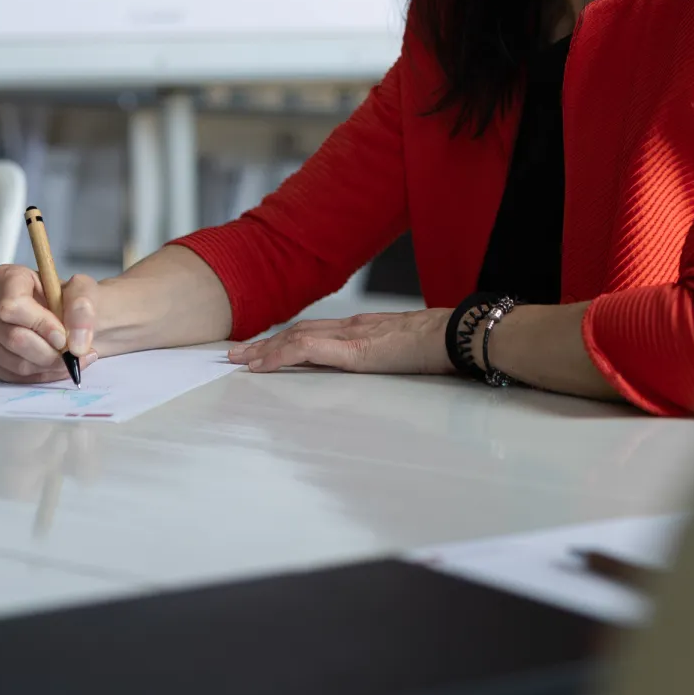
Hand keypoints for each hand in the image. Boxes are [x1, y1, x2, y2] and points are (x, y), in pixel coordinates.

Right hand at [0, 264, 101, 382]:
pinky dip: (38, 375)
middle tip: (71, 352)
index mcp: (7, 278)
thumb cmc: (72, 303)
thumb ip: (82, 309)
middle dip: (48, 351)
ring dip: (47, 365)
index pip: (12, 306)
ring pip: (13, 362)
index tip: (62, 335)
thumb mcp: (85, 292)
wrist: (72, 323)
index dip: (39, 324)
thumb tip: (75, 343)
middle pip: (12, 337)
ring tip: (68, 358)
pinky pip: (10, 376)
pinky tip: (54, 365)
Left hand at [226, 309, 454, 375]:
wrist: (456, 335)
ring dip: (265, 350)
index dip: (287, 339)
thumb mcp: (406, 352)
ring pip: (296, 338)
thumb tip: (381, 367)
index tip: (264, 349)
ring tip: (241, 361)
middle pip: (298, 332)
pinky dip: (282, 356)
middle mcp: (351, 327)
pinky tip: (264, 365)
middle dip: (266, 343)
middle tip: (237, 354)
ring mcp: (351, 337)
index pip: (316, 330)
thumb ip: (387, 356)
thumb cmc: (441, 346)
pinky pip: (308, 350)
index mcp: (363, 329)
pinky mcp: (354, 351)